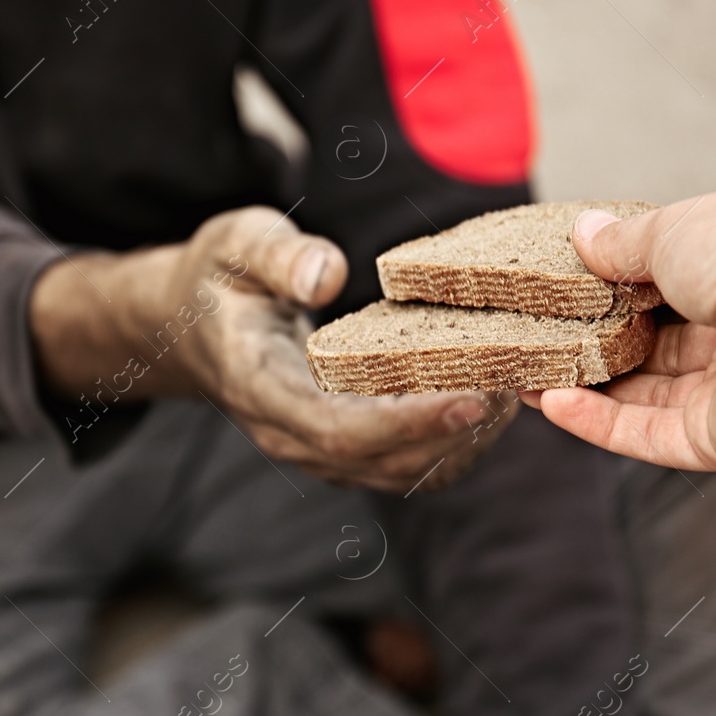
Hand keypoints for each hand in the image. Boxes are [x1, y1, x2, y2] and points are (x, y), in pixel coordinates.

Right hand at [30, 206, 512, 492]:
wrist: (191, 324)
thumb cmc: (219, 278)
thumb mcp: (236, 244)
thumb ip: (280, 257)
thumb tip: (330, 274)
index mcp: (260, 388)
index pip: (340, 427)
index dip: (411, 421)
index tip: (475, 395)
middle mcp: (290, 435)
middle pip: (383, 461)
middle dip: (458, 431)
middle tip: (523, 380)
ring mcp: (317, 448)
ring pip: (403, 471)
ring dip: (467, 439)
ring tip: (520, 385)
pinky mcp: (344, 445)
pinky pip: (407, 460)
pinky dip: (456, 438)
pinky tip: (494, 394)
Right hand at [521, 186, 715, 471]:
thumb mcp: (671, 231)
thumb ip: (622, 244)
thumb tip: (583, 233)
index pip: (660, 302)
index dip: (607, 304)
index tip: (557, 303)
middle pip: (647, 357)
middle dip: (587, 353)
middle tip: (532, 345)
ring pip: (640, 402)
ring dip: (582, 391)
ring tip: (524, 375)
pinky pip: (648, 435)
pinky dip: (598, 423)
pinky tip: (552, 402)